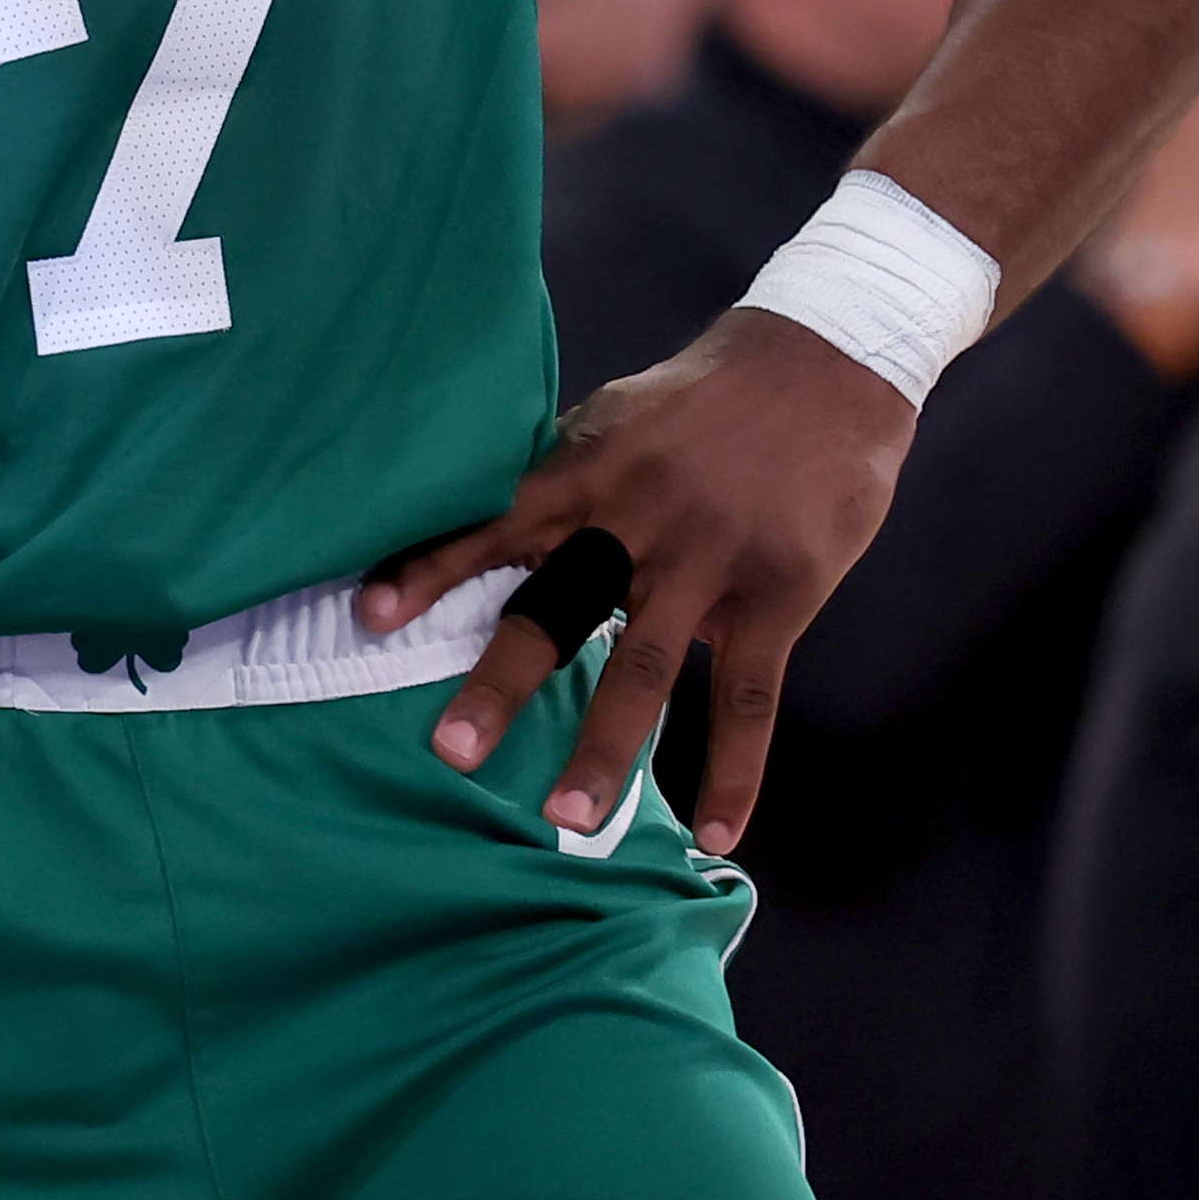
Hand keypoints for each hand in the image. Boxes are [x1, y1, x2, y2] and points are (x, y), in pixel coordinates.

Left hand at [355, 307, 914, 851]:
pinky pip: (749, 698)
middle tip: (450, 752)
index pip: (496, 520)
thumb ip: (565, 478)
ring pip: (646, 667)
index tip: (372, 614)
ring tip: (566, 816)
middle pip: (561, 605)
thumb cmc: (706, 397)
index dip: (434, 565)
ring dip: (606, 749)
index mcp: (591, 466)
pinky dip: (732, 771)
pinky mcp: (777, 597)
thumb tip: (491, 524)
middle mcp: (639, 517)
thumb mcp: (620, 415)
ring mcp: (709, 561)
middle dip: (503, 679)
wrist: (826, 365)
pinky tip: (712, 833)